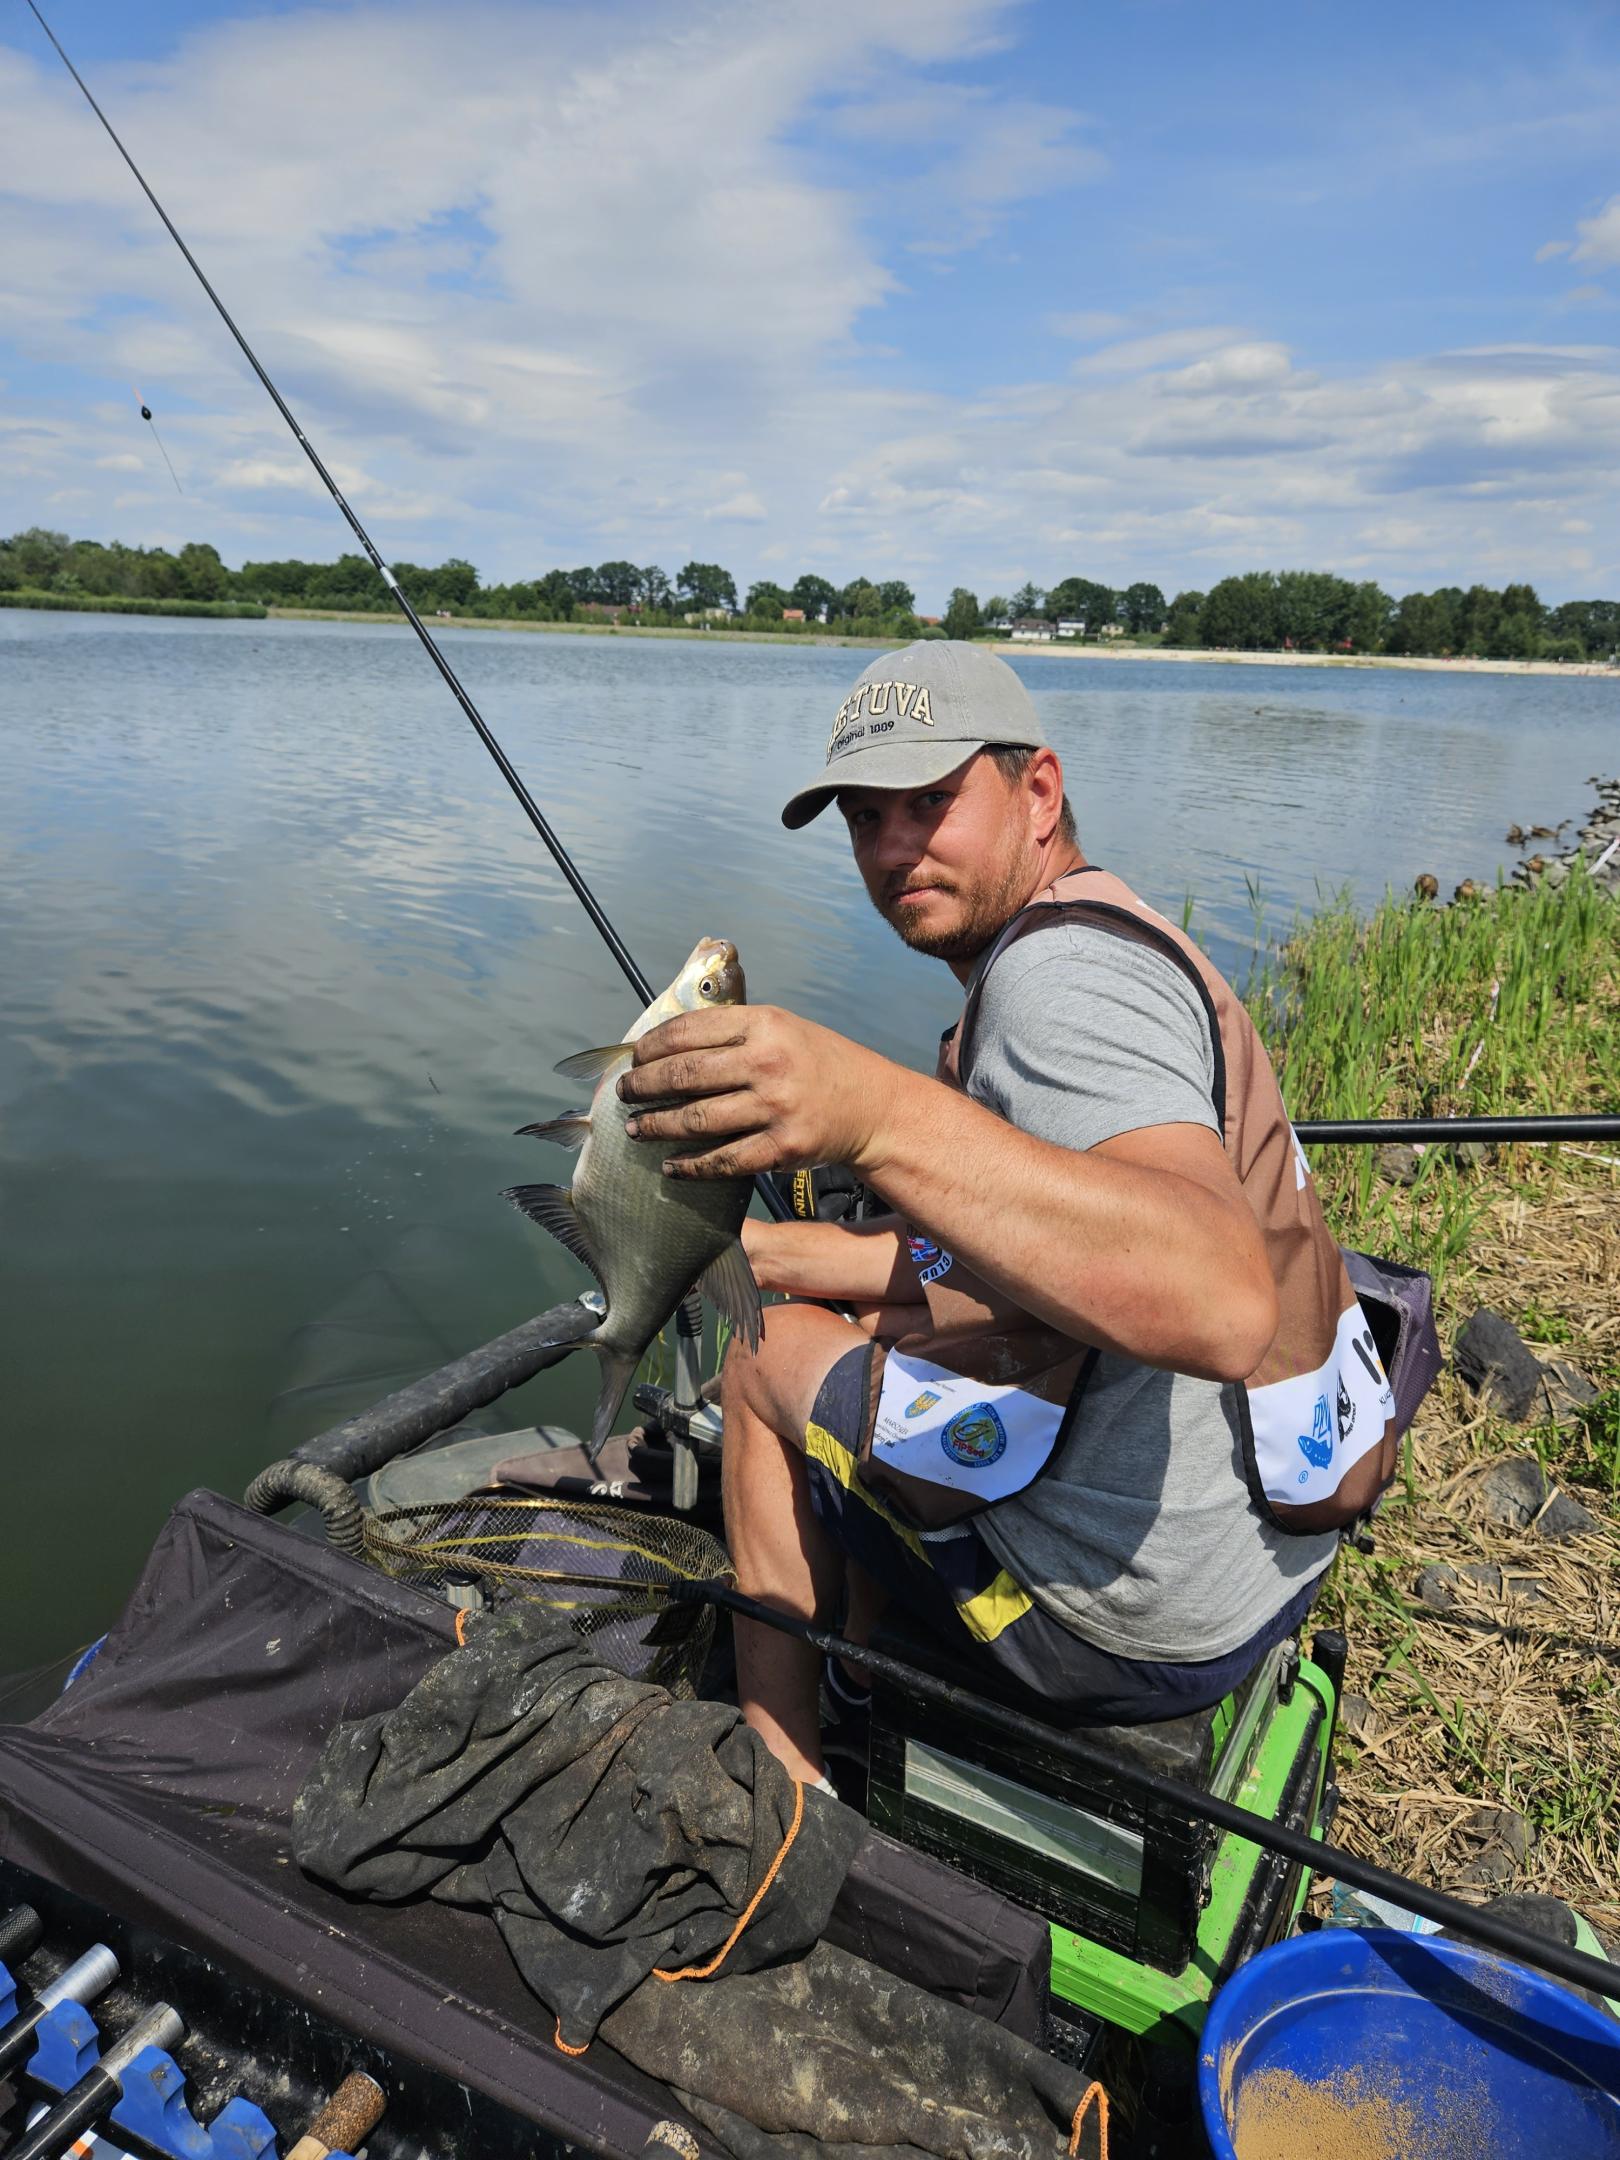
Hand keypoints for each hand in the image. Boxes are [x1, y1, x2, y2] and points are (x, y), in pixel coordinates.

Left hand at [615, 1004, 902, 1181]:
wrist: (872, 1106)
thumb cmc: (817, 1063)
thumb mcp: (782, 1028)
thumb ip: (733, 1030)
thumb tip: (666, 1041)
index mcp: (764, 1024)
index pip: (690, 1030)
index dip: (653, 1045)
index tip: (635, 1057)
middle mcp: (768, 1062)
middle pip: (684, 1074)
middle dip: (644, 1085)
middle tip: (625, 1092)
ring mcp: (776, 1107)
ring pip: (696, 1119)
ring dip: (656, 1126)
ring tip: (635, 1128)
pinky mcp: (782, 1148)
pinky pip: (723, 1160)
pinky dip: (690, 1166)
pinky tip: (671, 1166)